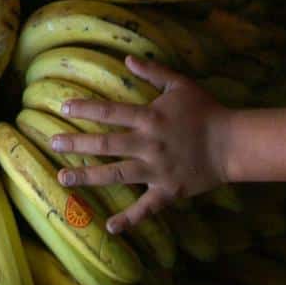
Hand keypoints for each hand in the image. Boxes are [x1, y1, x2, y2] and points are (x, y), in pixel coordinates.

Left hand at [49, 56, 231, 233]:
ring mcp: (156, 170)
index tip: (63, 108)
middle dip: (76, 144)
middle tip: (52, 144)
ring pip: (116, 174)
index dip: (85, 109)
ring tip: (63, 179)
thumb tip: (128, 58)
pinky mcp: (168, 191)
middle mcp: (148, 145)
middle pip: (105, 144)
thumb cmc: (206, 111)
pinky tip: (110, 226)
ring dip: (88, 177)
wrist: (232, 143)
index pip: (110, 112)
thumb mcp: (180, 84)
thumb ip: (153, 72)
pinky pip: (146, 208)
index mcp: (149, 118)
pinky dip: (129, 219)